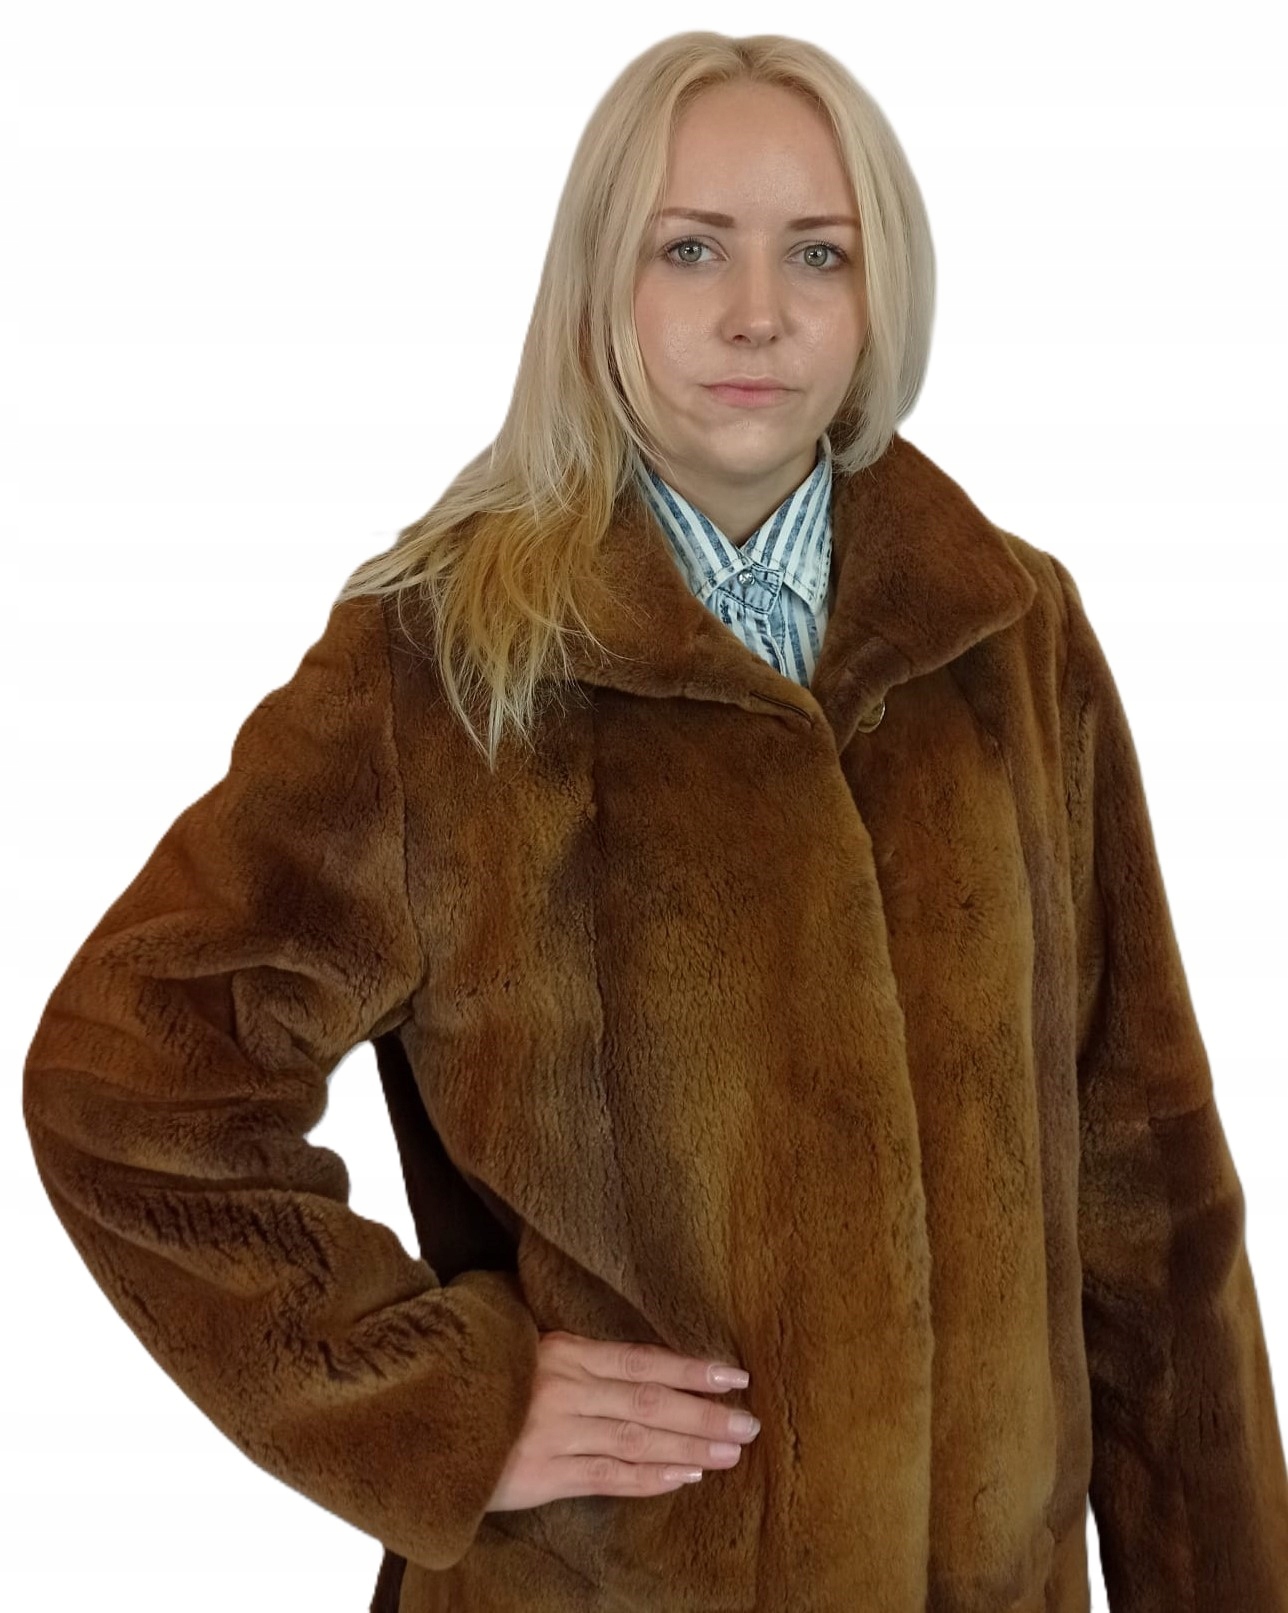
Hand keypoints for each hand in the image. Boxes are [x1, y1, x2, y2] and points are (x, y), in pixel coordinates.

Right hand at [485, 1329, 759, 1510]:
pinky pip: (608, 1477)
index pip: (642, 1360)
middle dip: (703, 1414)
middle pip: (649, 1402)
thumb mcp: (527, 1351)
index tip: (734, 1375)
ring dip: (688, 1447)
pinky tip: (683, 1476)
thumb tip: (637, 1367)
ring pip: (636, 1440)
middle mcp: (564, 1389)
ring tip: (730, 1452)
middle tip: (749, 1423)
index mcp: (564, 1352)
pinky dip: (650, 1477)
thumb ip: (577, 1360)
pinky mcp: (542, 1475)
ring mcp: (554, 1434)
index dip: (691, 1369)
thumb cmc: (483, 1378)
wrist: (421, 1416)